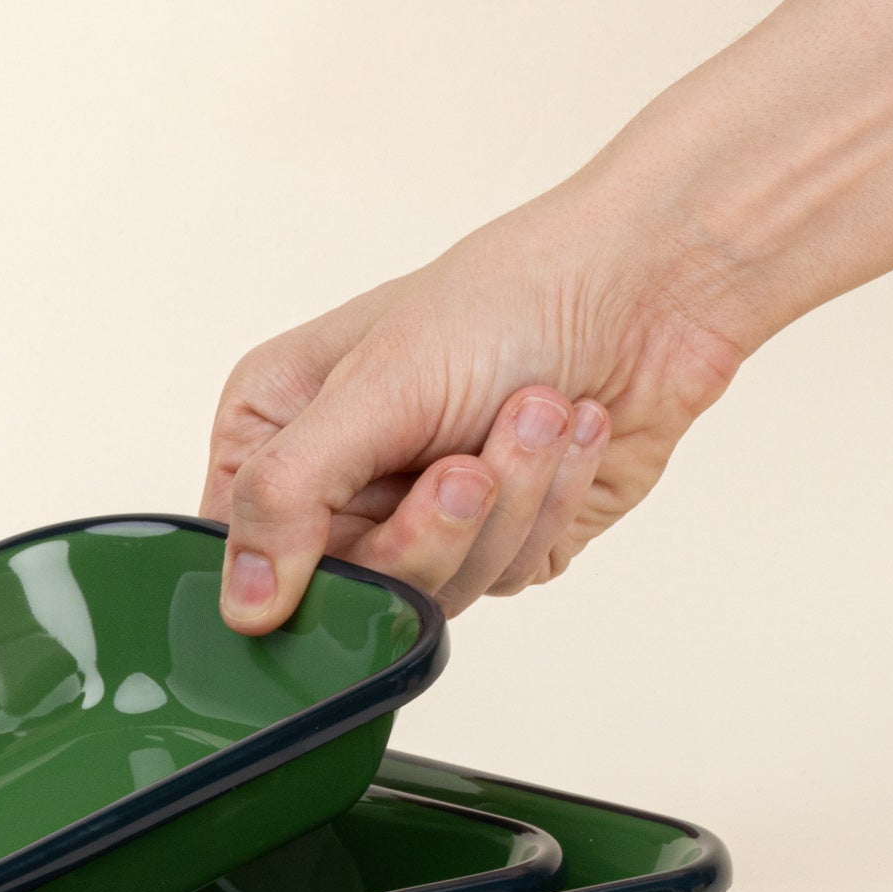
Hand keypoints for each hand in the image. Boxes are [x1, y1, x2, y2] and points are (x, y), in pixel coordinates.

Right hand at [200, 186, 747, 629]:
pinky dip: (546, 509)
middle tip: (468, 464)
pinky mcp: (496, 542)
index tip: (356, 541)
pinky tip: (567, 437)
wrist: (651, 284)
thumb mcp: (373, 389)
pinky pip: (505, 578)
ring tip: (537, 415)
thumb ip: (286, 494)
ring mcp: (417, 517)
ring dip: (506, 506)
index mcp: (275, 430)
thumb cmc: (508, 300)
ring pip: (434, 590)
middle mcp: (339, 482)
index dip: (293, 567)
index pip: (241, 547)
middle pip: (348, 588)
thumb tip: (241, 607)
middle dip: (432, 526)